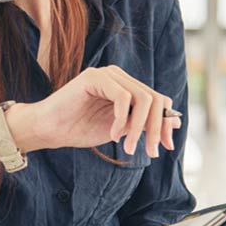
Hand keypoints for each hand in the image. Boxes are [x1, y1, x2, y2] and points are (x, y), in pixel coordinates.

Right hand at [11, 65, 181, 156]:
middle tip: (150, 151)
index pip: (158, 100)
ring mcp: (106, 74)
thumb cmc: (79, 129)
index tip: (165, 146)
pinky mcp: (94, 77)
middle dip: (156, 128)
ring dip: (139, 127)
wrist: (48, 130)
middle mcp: (119, 76)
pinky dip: (121, 119)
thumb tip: (176, 121)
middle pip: (154, 98)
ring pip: (141, 97)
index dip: (165, 123)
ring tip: (128, 147)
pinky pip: (122, 96)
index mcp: (126, 86)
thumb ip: (143, 124)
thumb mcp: (120, 130)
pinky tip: (112, 134)